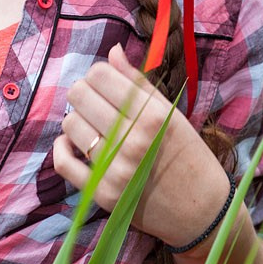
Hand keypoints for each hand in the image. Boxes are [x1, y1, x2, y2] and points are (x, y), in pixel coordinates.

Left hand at [53, 44, 231, 248]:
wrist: (199, 211)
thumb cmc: (187, 156)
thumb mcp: (170, 114)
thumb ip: (138, 83)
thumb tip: (112, 51)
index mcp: (153, 116)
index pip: (100, 75)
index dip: (99, 75)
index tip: (106, 85)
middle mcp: (133, 141)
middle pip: (79, 95)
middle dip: (85, 94)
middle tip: (97, 105)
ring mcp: (116, 170)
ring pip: (70, 125)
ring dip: (78, 121)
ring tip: (94, 127)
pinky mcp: (102, 194)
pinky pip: (63, 162)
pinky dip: (63, 148)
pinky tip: (74, 143)